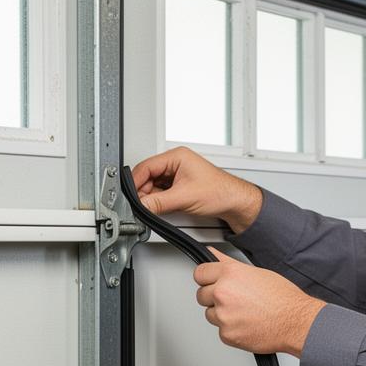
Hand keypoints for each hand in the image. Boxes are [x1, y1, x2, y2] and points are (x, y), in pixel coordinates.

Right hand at [131, 146, 261, 232]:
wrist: (235, 203)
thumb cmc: (220, 192)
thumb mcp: (184, 197)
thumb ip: (159, 202)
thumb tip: (141, 205)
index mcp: (176, 157)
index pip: (146, 166)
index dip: (135, 182)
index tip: (129, 196)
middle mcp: (176, 163)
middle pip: (148, 177)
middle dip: (143, 192)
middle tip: (141, 205)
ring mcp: (177, 175)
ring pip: (154, 186)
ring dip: (151, 198)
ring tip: (154, 207)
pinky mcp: (179, 187)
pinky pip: (162, 193)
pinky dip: (158, 201)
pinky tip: (161, 208)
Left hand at [195, 248, 325, 355]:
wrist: (296, 322)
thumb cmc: (283, 298)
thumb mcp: (256, 272)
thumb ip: (228, 264)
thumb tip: (214, 254)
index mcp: (230, 274)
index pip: (200, 273)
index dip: (207, 278)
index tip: (211, 282)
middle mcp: (223, 293)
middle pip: (201, 295)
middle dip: (213, 297)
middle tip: (234, 299)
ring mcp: (223, 315)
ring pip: (210, 314)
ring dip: (222, 314)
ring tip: (244, 312)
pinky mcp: (227, 334)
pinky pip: (221, 330)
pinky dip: (231, 329)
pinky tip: (247, 323)